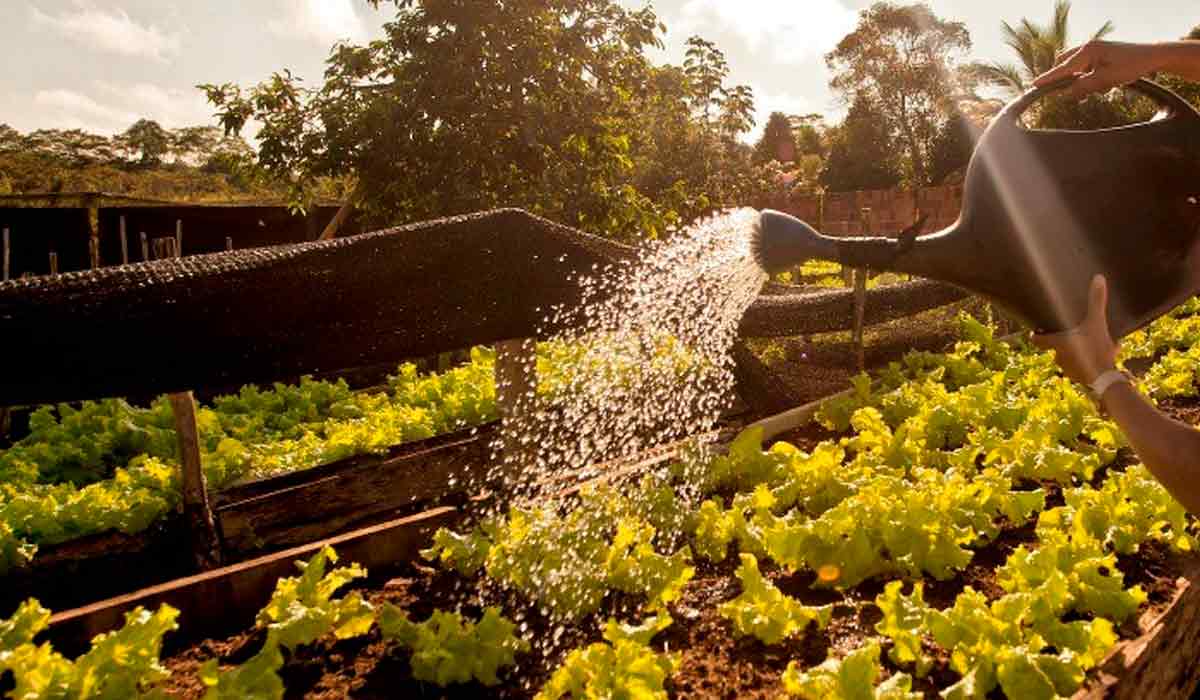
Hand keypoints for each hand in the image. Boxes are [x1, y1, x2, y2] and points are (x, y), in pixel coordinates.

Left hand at [1032, 275, 1118, 384]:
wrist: (1105, 378)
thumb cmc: (1096, 348)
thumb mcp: (1097, 322)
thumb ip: (1096, 301)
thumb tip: (1098, 278)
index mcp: (1058, 342)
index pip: (1037, 339)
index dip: (1037, 335)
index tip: (1037, 330)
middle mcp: (1058, 357)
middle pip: (1055, 348)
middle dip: (1064, 342)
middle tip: (1073, 334)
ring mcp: (1067, 369)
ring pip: (1068, 358)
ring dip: (1077, 353)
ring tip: (1091, 345)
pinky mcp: (1078, 378)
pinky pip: (1080, 368)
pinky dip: (1087, 363)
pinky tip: (1101, 357)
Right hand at [1034, 41, 1164, 98]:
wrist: (1153, 56)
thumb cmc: (1131, 65)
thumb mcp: (1106, 79)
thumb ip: (1083, 86)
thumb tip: (1063, 93)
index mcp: (1088, 50)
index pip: (1063, 68)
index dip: (1049, 78)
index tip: (1033, 85)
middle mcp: (1088, 48)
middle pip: (1065, 65)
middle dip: (1066, 79)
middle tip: (1074, 93)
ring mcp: (1093, 51)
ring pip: (1075, 68)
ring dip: (1080, 81)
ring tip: (1100, 88)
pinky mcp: (1099, 56)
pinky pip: (1085, 68)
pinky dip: (1088, 78)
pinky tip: (1103, 85)